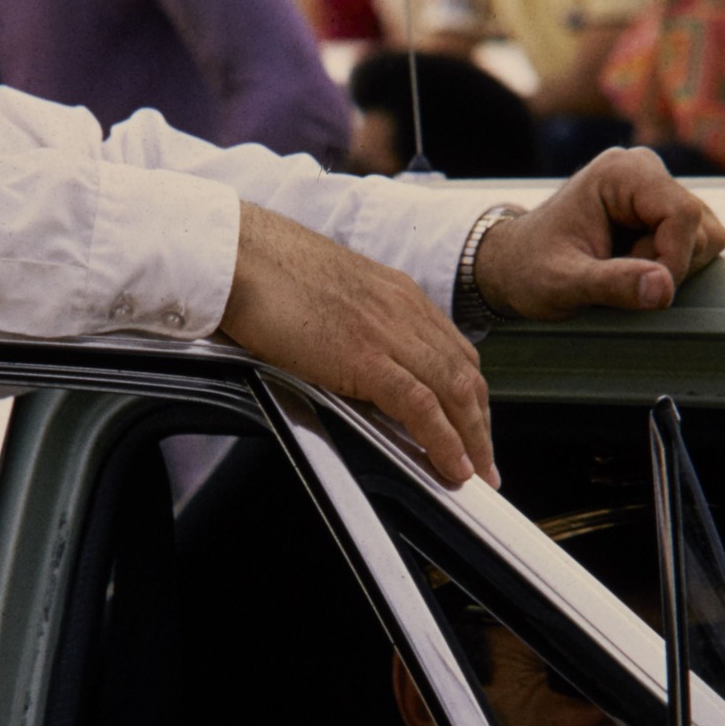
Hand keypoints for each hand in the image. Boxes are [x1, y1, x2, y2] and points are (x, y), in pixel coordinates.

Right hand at [222, 200, 495, 484]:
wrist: (240, 252)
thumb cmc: (267, 272)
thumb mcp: (331, 297)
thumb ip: (357, 328)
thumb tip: (358, 365)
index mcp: (397, 293)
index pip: (454, 350)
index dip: (469, 394)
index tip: (473, 423)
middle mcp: (403, 308)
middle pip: (464, 374)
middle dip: (480, 423)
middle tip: (484, 461)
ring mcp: (388, 330)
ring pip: (454, 391)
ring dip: (471, 439)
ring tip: (475, 473)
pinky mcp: (365, 356)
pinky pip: (420, 406)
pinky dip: (442, 440)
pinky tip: (449, 465)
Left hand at [471, 148, 724, 320]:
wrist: (515, 265)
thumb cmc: (531, 269)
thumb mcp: (564, 283)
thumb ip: (612, 284)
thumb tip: (663, 288)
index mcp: (620, 172)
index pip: (682, 215)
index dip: (673, 260)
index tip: (643, 289)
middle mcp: (643, 169)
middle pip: (699, 227)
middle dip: (667, 264)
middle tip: (615, 273)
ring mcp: (656, 188)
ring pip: (704, 236)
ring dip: (669, 266)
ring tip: (620, 268)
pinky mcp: (663, 209)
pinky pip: (697, 243)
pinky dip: (670, 265)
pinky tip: (631, 264)